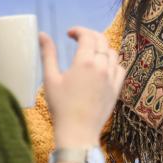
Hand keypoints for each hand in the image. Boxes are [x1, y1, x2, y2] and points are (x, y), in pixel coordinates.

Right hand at [41, 27, 124, 147]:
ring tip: (90, 52)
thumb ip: (48, 54)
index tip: (69, 33)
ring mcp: (112, 77)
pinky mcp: (117, 88)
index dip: (78, 30)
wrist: (78, 132)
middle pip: (101, 40)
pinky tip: (103, 66)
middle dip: (90, 35)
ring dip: (101, 47)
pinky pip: (120, 68)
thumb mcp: (50, 78)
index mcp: (85, 62)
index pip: (87, 36)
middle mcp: (102, 66)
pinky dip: (112, 62)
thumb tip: (43, 35)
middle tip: (79, 39)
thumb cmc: (61, 107)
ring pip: (112, 53)